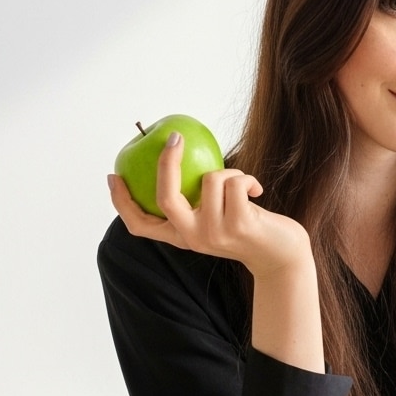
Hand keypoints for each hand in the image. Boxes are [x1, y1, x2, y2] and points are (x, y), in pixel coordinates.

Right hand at [109, 131, 324, 370]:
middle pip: (164, 197)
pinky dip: (247, 178)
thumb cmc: (249, 228)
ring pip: (210, 179)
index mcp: (182, 237)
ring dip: (229, 172)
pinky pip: (235, 182)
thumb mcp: (216, 217)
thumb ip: (197, 201)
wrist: (282, 256)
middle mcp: (193, 238)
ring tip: (243, 186)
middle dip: (167, 163)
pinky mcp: (239, 225)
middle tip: (174, 138)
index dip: (121, 201)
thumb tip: (178, 158)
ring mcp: (215, 233)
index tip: (113, 176)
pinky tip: (257, 191)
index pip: (140, 224)